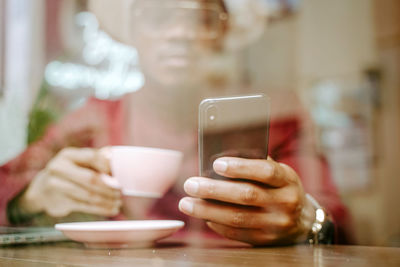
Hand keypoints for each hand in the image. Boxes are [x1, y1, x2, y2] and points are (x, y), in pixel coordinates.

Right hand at [19, 147, 121, 217]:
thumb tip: (115, 156)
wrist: (42, 189)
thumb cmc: (69, 172)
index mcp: (67, 155)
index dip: (108, 165)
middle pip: (91, 179)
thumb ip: (96, 158)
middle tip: (121, 190)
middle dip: (109, 186)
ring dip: (108, 199)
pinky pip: (85, 206)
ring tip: (119, 202)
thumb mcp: (78, 161)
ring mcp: (56, 186)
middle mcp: (59, 168)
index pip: (92, 157)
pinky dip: (102, 209)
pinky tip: (112, 209)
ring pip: (89, 195)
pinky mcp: (59, 202)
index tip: (120, 173)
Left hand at [179, 157, 315, 245]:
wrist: (302, 221)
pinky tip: (204, 216)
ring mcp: (276, 224)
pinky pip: (237, 233)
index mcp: (288, 180)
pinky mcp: (265, 240)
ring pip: (237, 218)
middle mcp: (285, 203)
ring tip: (187, 203)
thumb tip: (220, 160)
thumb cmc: (281, 188)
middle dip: (214, 190)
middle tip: (190, 185)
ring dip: (208, 211)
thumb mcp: (278, 173)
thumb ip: (255, 165)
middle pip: (246, 196)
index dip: (241, 167)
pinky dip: (217, 224)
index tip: (216, 164)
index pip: (266, 171)